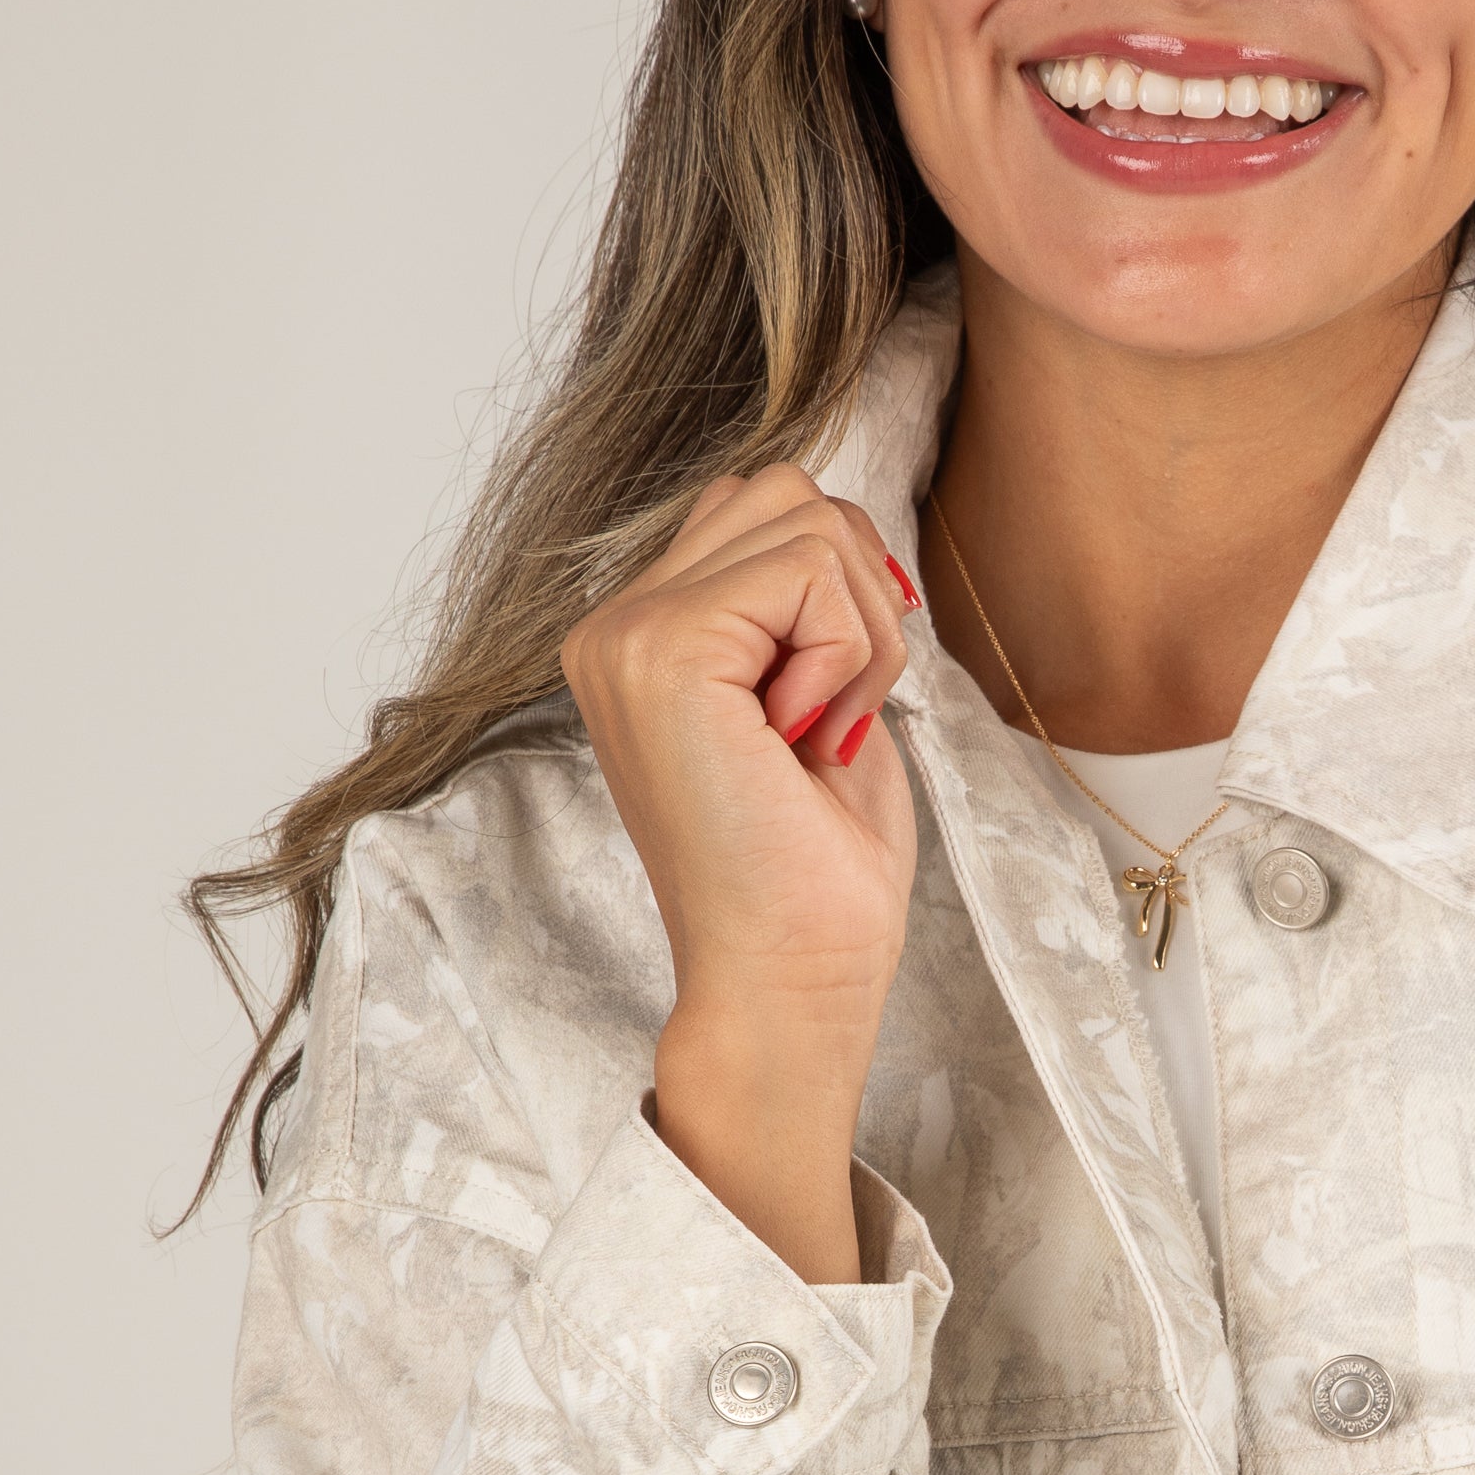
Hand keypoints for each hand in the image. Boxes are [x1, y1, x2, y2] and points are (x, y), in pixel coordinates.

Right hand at [561, 466, 919, 1273]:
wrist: (789, 983)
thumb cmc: (815, 874)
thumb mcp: (817, 700)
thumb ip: (802, 601)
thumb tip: (839, 514)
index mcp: (641, 638)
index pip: (766, 507)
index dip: (843, 592)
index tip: (827, 712)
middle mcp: (613, 627)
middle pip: (786, 491)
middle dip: (860, 597)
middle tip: (832, 721)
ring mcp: (626, 635)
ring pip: (807, 516)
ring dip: (860, 631)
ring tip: (818, 733)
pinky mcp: (660, 652)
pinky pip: (810, 569)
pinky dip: (849, 653)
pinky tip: (805, 737)